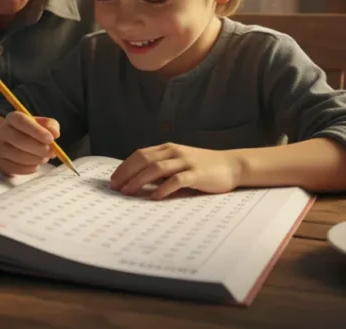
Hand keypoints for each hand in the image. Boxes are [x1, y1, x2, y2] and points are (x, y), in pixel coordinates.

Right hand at [0, 111, 59, 175]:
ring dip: (35, 159)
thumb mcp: (41, 124)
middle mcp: (1, 131)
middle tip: (51, 153)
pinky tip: (36, 165)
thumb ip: (51, 126)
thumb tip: (55, 134)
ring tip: (44, 158)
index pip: (21, 121)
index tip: (50, 139)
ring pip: (17, 155)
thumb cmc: (30, 132)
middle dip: (38, 148)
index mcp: (12, 118)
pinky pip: (15, 168)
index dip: (36, 130)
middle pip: (18, 139)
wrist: (12, 143)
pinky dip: (29, 168)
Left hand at [109, 143, 241, 199]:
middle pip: (144, 160)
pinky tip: (153, 197)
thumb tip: (139, 181)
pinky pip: (176, 181)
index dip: (125, 166)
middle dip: (126, 173)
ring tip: (128, 192)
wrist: (232, 165)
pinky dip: (163, 189)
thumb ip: (162, 169)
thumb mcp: (179, 163)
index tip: (113, 179)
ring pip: (156, 169)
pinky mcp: (196, 174)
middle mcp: (174, 152)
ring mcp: (186, 162)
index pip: (140, 154)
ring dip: (139, 181)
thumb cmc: (203, 167)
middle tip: (115, 187)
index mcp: (168, 148)